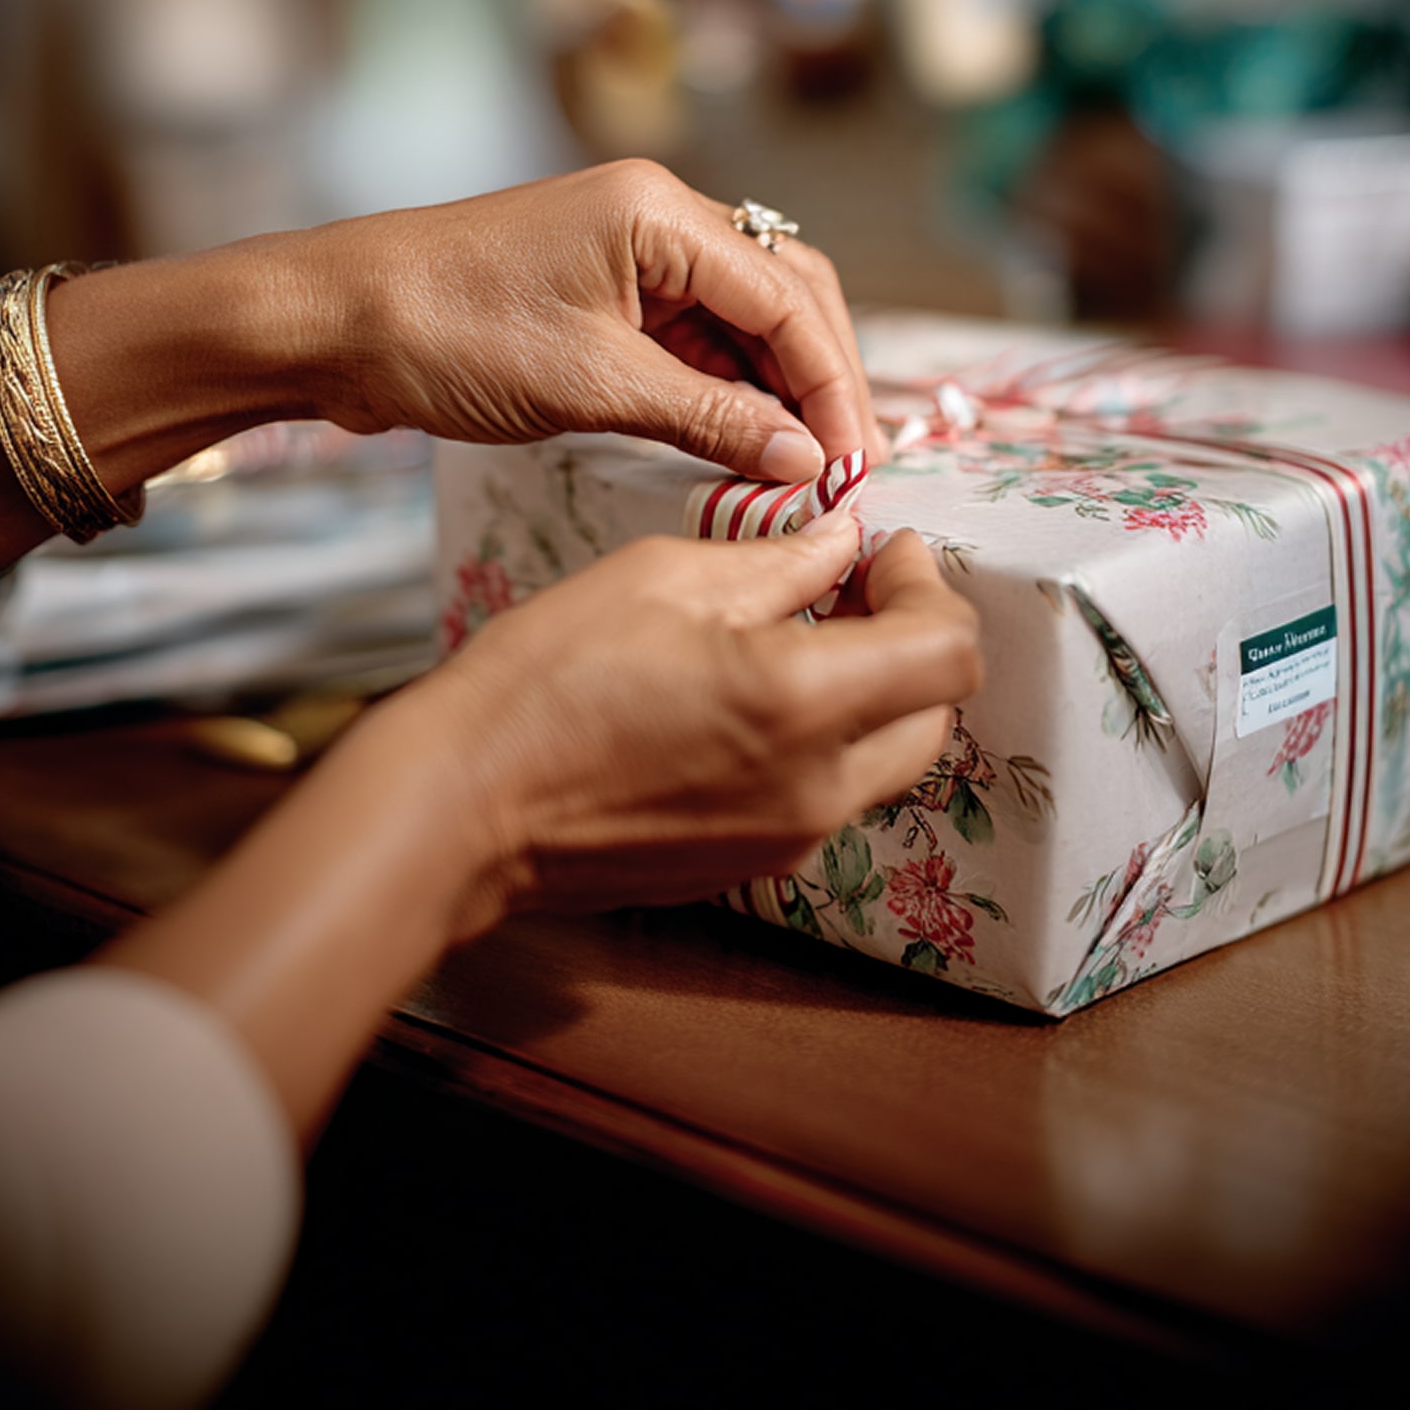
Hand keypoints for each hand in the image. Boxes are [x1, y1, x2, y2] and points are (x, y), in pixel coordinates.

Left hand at [298, 160, 878, 482]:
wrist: (329, 322)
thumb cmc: (444, 331)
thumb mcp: (593, 386)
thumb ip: (710, 421)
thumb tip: (804, 460)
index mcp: (662, 212)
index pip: (789, 297)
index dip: (833, 384)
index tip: (855, 462)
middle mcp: (657, 218)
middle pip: (782, 297)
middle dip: (820, 382)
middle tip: (845, 468)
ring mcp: (628, 255)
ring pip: (740, 323)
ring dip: (774, 394)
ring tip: (801, 472)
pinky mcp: (600, 295)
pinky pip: (690, 341)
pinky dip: (722, 395)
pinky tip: (742, 450)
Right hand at [390, 509, 980, 934]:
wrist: (460, 807)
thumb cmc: (543, 682)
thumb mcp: (663, 579)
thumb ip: (778, 561)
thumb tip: (841, 542)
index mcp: (802, 703)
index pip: (949, 651)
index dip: (929, 585)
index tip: (885, 551)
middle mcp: (815, 788)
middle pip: (936, 713)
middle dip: (914, 639)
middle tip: (853, 585)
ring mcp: (787, 840)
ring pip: (888, 759)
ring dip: (873, 691)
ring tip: (802, 632)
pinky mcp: (751, 866)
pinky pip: (828, 795)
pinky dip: (825, 739)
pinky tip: (757, 692)